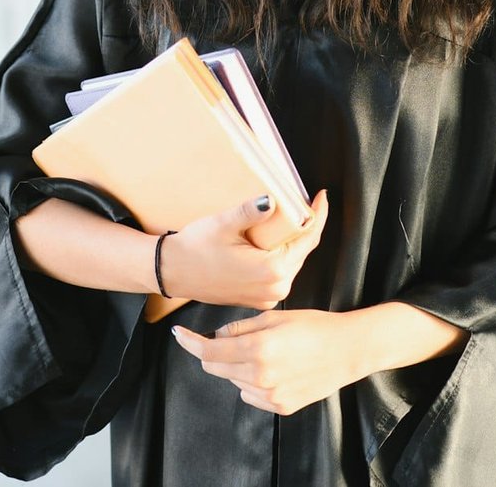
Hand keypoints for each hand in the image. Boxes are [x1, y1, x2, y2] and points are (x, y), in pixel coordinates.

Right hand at [161, 190, 328, 308]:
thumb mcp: (223, 225)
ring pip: (292, 262)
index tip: (322, 197)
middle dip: (306, 227)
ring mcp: (268, 296)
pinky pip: (280, 273)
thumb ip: (250, 212)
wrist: (173, 272)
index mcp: (272, 269)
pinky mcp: (259, 298)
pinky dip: (281, 255)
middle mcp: (275, 288)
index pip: (307, 239)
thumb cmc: (194, 250)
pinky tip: (273, 241)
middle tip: (308, 203)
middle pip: (302, 251)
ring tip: (290, 219)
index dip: (318, 216)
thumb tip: (272, 199)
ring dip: (293, 241)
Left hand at [171, 308, 358, 415]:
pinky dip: (252, 381)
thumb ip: (240, 327)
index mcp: (257, 349)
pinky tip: (275, 368)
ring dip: (237, 366)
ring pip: (233, 380)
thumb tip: (217, 336)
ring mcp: (271, 395)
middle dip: (215, 352)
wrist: (348, 350)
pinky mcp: (281, 406)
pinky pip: (250, 394)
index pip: (209, 351)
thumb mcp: (274, 317)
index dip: (189, 342)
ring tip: (267, 351)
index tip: (178, 335)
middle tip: (233, 338)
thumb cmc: (313, 326)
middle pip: (216, 368)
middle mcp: (260, 376)